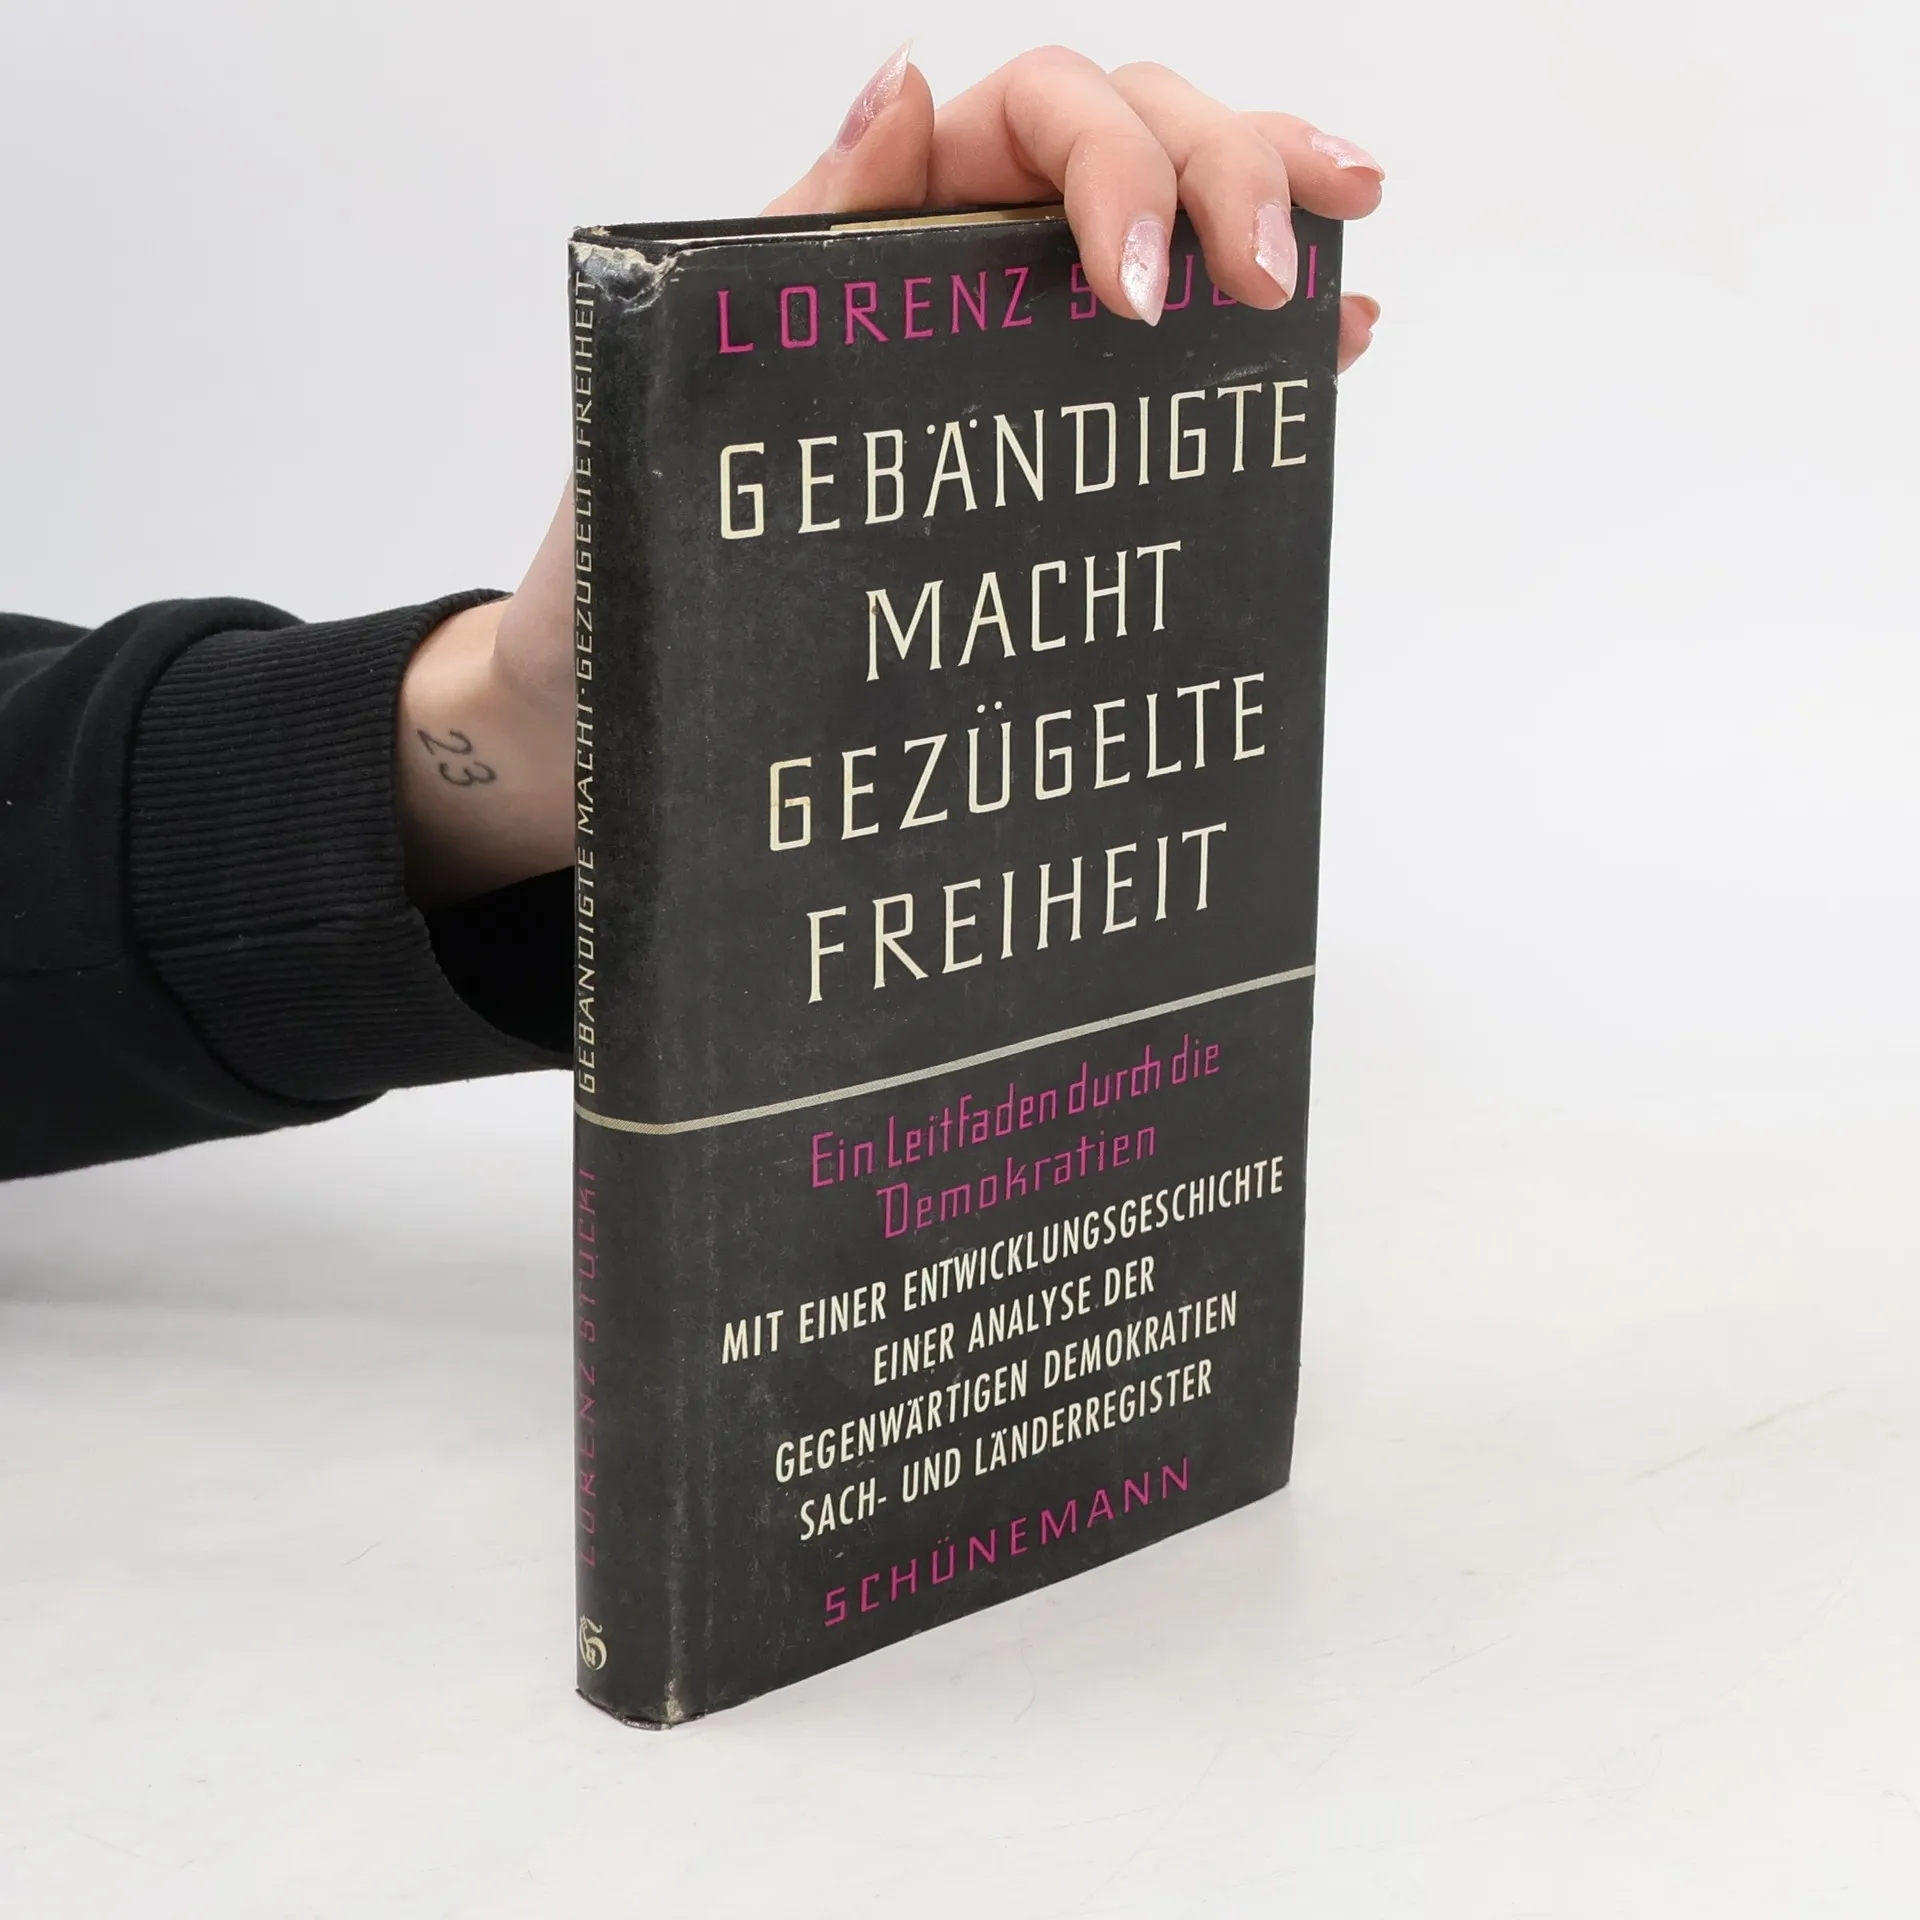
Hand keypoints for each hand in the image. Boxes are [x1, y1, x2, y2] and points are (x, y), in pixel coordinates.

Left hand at [398, 48, 1384, 907]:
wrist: (621, 696)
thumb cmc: (636, 549)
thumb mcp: (699, 385)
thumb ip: (803, 241)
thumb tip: (902, 84)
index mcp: (883, 225)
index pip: (1035, 111)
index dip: (1113, 163)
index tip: (1138, 291)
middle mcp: (961, 265)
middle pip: (1130, 137)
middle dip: (1222, 176)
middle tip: (1269, 283)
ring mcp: (1015, 348)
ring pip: (1168, 225)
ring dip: (1266, 214)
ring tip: (1337, 257)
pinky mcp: (1046, 439)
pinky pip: (1164, 357)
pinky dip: (1252, 336)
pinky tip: (1326, 339)